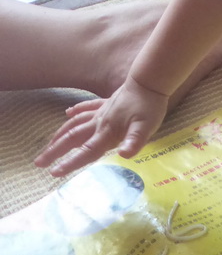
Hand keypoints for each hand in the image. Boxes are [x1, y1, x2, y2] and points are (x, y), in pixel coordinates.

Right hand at [35, 75, 168, 176]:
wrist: (149, 81)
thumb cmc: (149, 106)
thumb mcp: (146, 127)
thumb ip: (135, 142)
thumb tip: (125, 155)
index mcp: (108, 132)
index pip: (86, 151)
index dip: (70, 163)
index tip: (53, 173)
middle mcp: (99, 122)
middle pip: (72, 138)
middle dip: (55, 151)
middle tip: (39, 163)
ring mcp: (101, 111)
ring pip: (75, 124)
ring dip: (60, 134)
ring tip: (49, 144)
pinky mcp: (106, 102)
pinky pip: (86, 107)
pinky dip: (76, 111)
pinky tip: (68, 113)